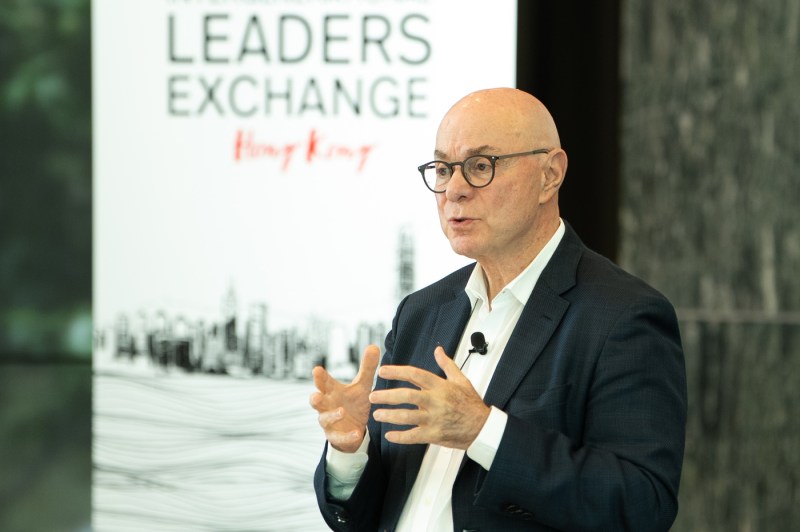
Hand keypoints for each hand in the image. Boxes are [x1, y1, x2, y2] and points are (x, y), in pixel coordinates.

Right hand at [309, 344, 380, 452]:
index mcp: (332, 391)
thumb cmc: (355, 403)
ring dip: (332, 416)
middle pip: (316, 401)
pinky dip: (347, 436)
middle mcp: (327, 406)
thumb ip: (367, 368)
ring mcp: (330, 422)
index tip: (317, 370)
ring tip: (341, 412)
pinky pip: (339, 438)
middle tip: (316, 395)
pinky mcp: (336, 437)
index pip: (324, 382)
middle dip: (315, 398)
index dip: (320, 377)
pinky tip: (357, 433)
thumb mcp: (363, 386)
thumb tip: (374, 345)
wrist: (356, 429)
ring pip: (324, 419)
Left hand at [369, 346, 489, 449]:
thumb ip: (447, 364)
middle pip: (407, 395)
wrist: (483, 427)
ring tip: (377, 414)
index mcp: (440, 386)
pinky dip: (400, 437)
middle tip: (372, 396)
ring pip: (407, 417)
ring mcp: (434, 419)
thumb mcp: (461, 380)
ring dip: (389, 416)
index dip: (397, 371)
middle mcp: (436, 401)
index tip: (382, 371)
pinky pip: (413, 436)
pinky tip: (389, 435)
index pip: (415, 374)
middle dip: (387, 395)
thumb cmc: (471, 403)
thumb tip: (438, 350)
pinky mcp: (435, 434)